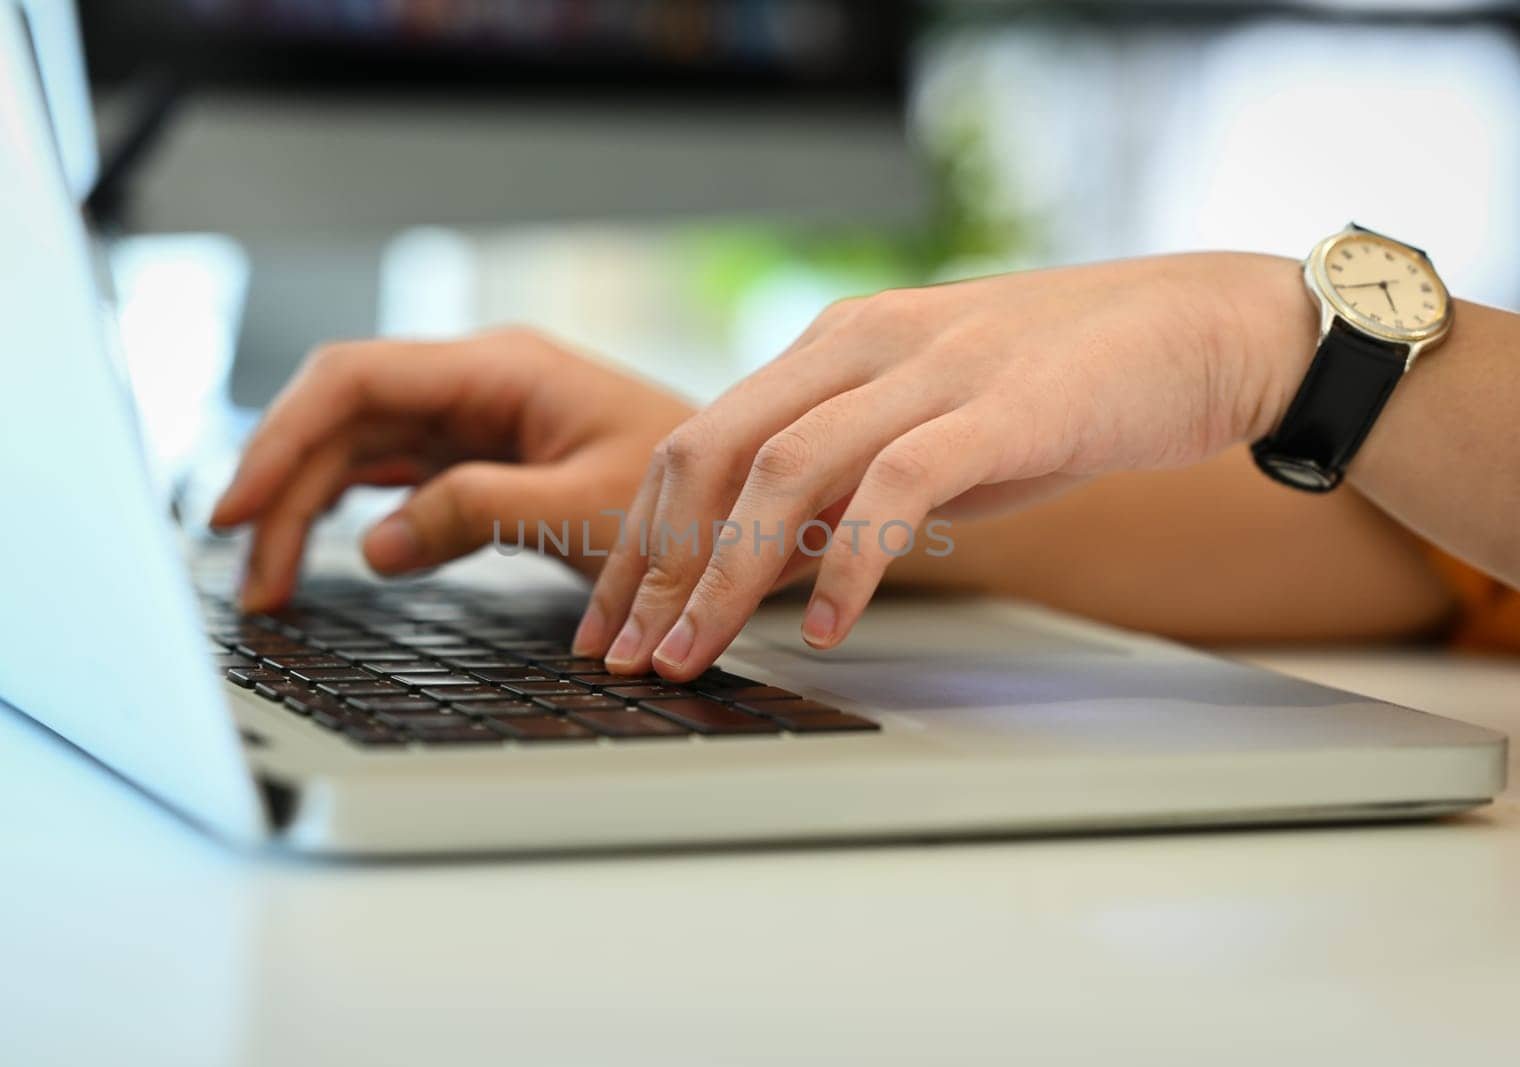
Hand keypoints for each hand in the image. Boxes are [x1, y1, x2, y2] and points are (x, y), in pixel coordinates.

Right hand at [211, 329, 694, 610]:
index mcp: (500, 369)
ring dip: (307, 508)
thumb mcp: (585, 511)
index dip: (283, 438)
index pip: (356, 380)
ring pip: (359, 448)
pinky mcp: (484, 460)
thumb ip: (478, 515)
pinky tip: (324, 551)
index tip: (241, 507)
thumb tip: (374, 545)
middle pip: (344, 418)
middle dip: (284, 490)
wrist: (752, 508)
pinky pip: (394, 475)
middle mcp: (478, 384)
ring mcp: (477, 421)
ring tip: (272, 584)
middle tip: (252, 578)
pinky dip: (352, 512)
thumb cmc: (698, 500)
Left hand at [573, 253, 1313, 679]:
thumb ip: (840, 488)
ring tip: (693, 654)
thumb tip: (755, 569)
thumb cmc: (1057, 393)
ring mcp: (929, 370)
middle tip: (627, 654)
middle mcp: (860, 346)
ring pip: (784, 470)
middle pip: (711, 453)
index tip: (610, 621)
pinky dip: (852, 561)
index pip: (695, 443)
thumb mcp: (923, 435)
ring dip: (724, 574)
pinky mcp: (1003, 407)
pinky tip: (825, 628)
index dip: (639, 537)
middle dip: (654, 563)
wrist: (1200, 329)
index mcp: (831, 348)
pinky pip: (900, 486)